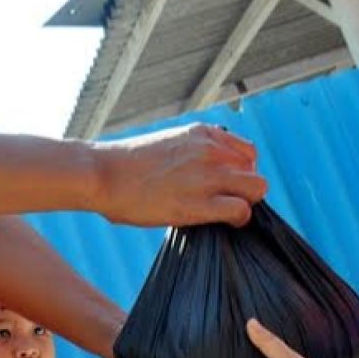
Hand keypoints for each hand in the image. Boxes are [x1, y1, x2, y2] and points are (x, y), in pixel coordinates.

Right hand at [91, 124, 266, 226]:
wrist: (101, 173)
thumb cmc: (127, 164)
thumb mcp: (169, 143)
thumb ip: (194, 152)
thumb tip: (208, 172)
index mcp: (202, 133)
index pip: (248, 152)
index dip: (241, 171)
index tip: (227, 184)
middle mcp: (210, 150)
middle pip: (255, 170)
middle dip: (246, 187)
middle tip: (226, 200)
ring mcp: (206, 175)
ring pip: (257, 188)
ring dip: (246, 202)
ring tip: (226, 212)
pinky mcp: (198, 203)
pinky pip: (241, 210)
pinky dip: (238, 219)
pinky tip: (223, 223)